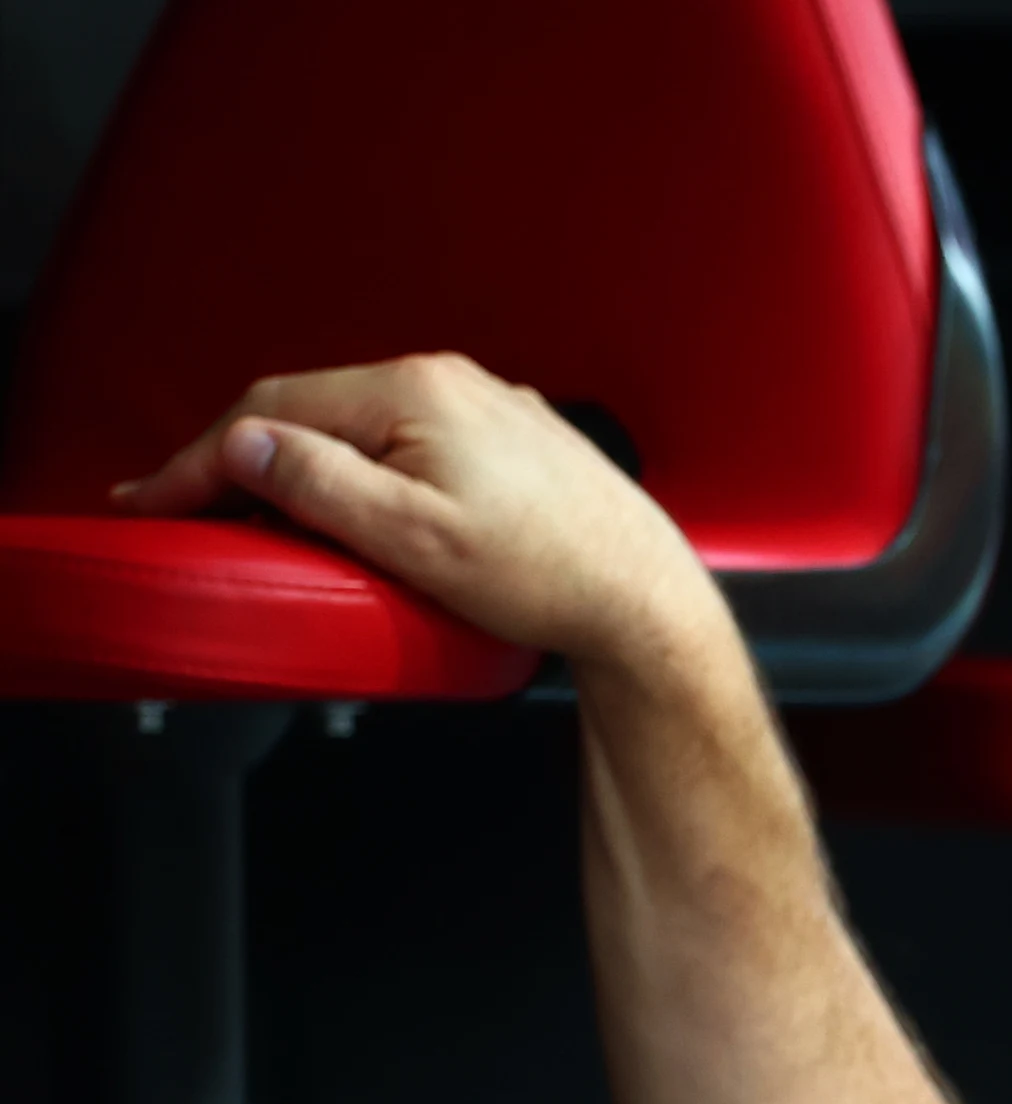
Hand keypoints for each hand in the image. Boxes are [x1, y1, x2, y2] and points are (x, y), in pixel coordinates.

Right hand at [115, 353, 733, 672]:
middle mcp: (451, 381)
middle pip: (313, 410)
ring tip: (251, 514)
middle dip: (242, 458)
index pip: (274, 409)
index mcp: (415, 391)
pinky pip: (408, 443)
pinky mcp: (510, 442)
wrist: (646, 599)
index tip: (152, 501)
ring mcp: (486, 407)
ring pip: (360, 427)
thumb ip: (320, 484)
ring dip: (301, 463)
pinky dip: (361, 471)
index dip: (201, 458)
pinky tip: (348, 508)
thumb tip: (244, 444)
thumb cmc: (544, 575)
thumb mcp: (412, 538)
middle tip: (183, 508)